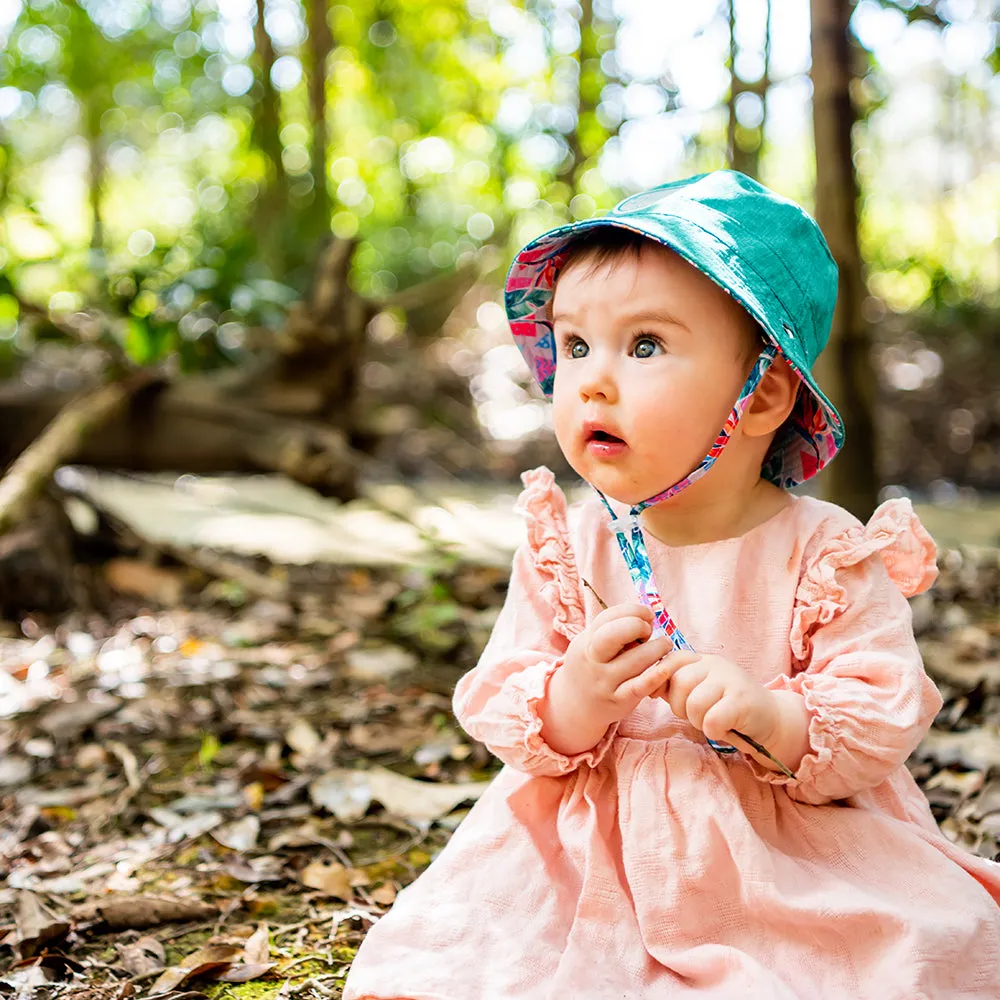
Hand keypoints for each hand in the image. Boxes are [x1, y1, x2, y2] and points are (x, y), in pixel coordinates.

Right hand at [539, 603, 674, 754]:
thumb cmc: (592, 667)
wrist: (574, 707)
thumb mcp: (591, 646)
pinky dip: (654, 677)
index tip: (647, 616)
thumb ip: (613, 630)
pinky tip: (665, 668)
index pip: (608, 617)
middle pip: (612, 635)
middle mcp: (592, 661)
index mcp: (586, 642)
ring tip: (665, 646)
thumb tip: (647, 617)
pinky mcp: (618, 701)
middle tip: (650, 630)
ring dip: (656, 649)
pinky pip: (639, 687)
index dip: (633, 611)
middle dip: (637, 626)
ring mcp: (604, 682)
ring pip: (634, 661)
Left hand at [654, 650, 780, 748]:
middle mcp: (716, 665)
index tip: (664, 697)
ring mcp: (731, 680)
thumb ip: (677, 686)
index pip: (672, 660)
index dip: (662, 679)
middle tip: (695, 715)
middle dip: (680, 706)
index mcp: (703, 660)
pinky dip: (713, 730)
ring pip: (694, 703)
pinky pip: (712, 719)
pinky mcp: (743, 700)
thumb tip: (647, 685)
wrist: (771, 720)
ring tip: (711, 721)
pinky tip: (723, 728)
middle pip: (679, 682)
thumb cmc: (728, 708)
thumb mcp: (701, 691)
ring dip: (698, 720)